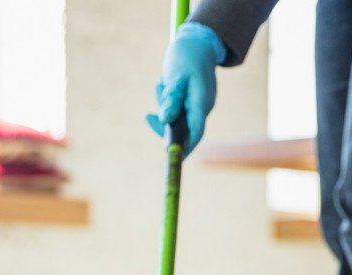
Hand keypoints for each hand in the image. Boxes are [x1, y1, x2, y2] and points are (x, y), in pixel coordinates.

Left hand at [146, 22, 225, 156]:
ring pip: (176, 116)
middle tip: (148, 116)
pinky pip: (176, 107)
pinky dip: (166, 100)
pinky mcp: (192, 100)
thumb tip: (164, 120)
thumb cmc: (186, 56)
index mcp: (202, 102)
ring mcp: (198, 104)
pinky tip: (164, 82)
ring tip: (162, 83)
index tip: (171, 158)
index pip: (195, 132)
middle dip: (165, 123)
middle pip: (183, 128)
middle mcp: (202, 106)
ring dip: (164, 104)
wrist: (197, 40)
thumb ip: (171, 99)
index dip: (184, 147)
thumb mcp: (176, 76)